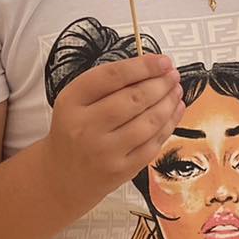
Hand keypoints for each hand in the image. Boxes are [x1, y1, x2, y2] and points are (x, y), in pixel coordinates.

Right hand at [43, 53, 182, 209]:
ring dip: (168, 103)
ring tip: (176, 91)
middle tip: (173, 75)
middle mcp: (86, 127)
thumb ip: (107, 84)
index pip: (112, 76)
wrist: (62, 177)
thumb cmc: (74, 131)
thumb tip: (151, 68)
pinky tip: (174, 111)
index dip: (143, 66)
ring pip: (148, 122)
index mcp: (72, 101)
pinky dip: (169, 124)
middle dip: (160, 84)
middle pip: (134, 99)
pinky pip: (152, 144)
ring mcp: (104, 151)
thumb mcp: (76, 101)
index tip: (164, 61)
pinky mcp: (121, 170)